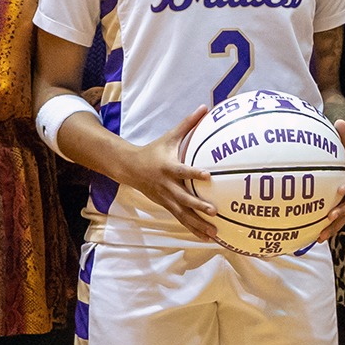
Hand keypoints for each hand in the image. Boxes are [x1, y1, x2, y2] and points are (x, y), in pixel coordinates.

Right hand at [114, 105, 217, 239]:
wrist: (129, 168)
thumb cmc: (154, 150)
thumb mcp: (170, 136)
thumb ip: (188, 124)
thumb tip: (205, 107)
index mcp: (168, 167)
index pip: (182, 171)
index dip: (194, 174)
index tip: (208, 176)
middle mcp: (167, 186)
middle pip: (183, 198)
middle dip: (198, 206)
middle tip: (213, 211)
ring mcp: (166, 198)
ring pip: (183, 214)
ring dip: (198, 224)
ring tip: (214, 233)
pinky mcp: (167, 206)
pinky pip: (182, 220)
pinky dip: (194, 229)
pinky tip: (207, 238)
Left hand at [315, 120, 344, 241]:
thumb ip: (343, 132)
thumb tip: (339, 121)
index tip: (339, 191)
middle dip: (341, 212)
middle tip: (328, 217)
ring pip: (344, 215)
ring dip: (334, 226)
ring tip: (320, 236)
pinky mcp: (343, 203)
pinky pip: (338, 217)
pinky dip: (329, 227)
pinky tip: (315, 237)